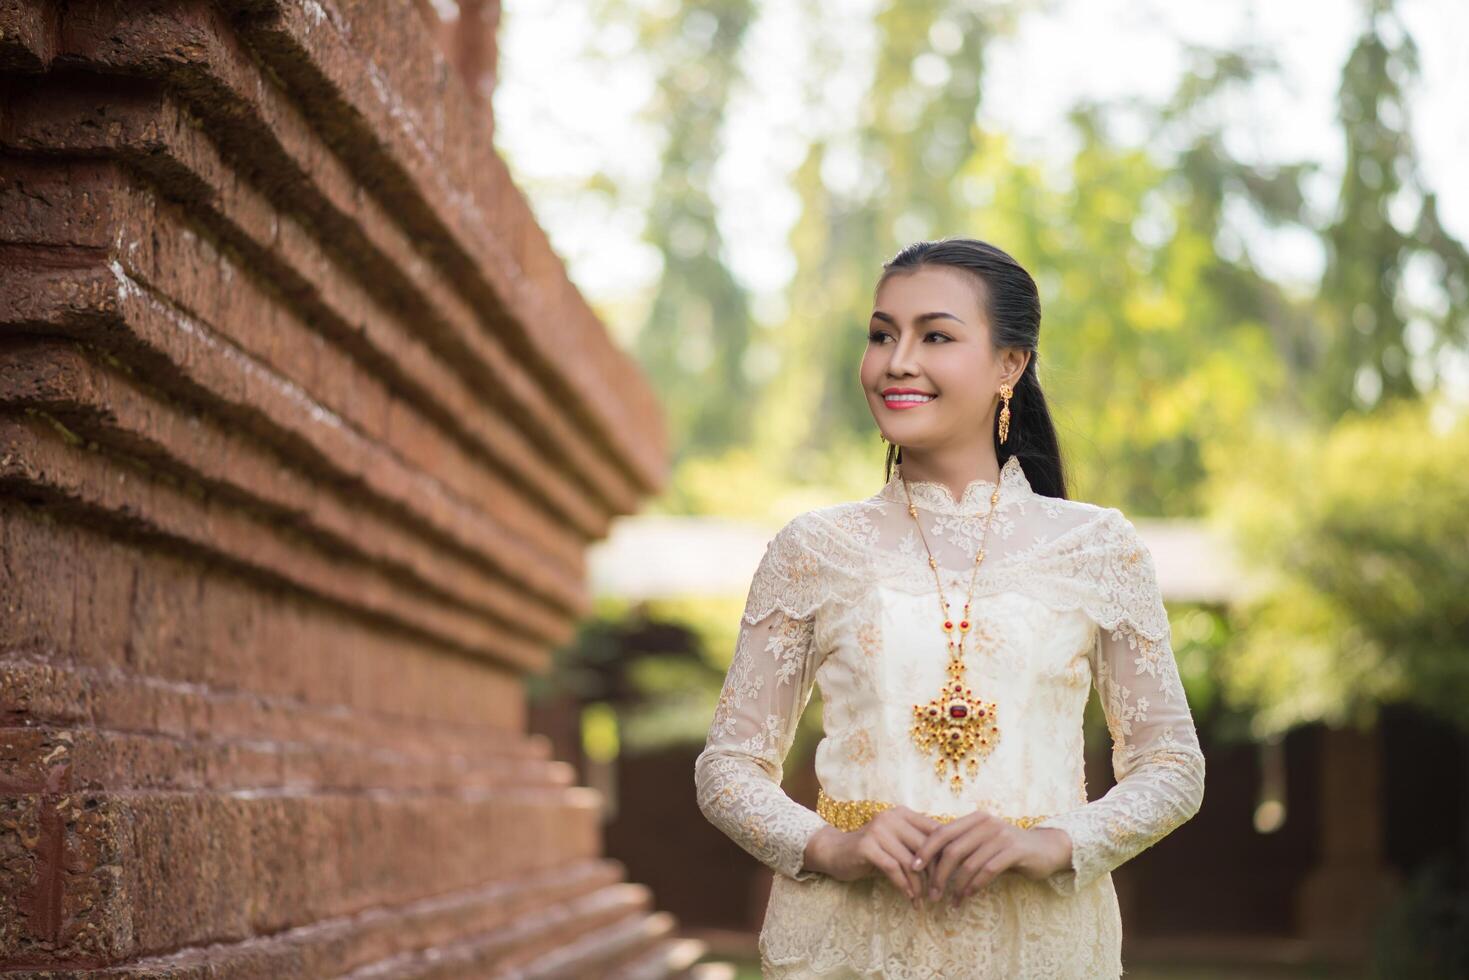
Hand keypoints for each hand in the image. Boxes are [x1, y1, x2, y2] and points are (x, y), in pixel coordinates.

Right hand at [804, 808, 941, 908]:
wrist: (835, 851)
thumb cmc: (872, 850)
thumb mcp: (897, 843)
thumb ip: (917, 845)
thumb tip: (950, 861)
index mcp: (902, 814)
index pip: (934, 831)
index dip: (945, 854)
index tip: (950, 875)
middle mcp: (891, 817)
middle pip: (924, 847)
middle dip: (934, 873)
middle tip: (938, 892)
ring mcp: (878, 830)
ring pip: (909, 861)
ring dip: (918, 885)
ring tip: (922, 900)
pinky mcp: (866, 846)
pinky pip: (893, 869)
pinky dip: (903, 886)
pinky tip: (908, 898)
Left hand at [911, 812, 1072, 906]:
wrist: (1046, 848)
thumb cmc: (1008, 848)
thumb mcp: (983, 841)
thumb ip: (962, 845)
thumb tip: (929, 861)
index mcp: (974, 819)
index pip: (942, 832)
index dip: (925, 850)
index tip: (913, 868)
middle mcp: (985, 823)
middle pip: (952, 850)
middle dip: (939, 874)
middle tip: (932, 894)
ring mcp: (1001, 836)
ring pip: (969, 863)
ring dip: (957, 886)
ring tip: (951, 902)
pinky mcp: (1015, 850)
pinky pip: (988, 870)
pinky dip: (975, 885)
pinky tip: (968, 896)